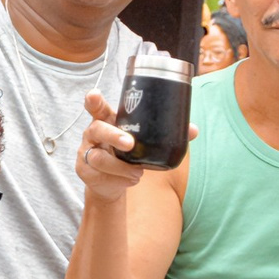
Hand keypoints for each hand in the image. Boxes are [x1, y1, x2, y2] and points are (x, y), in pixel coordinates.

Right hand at [75, 89, 184, 206]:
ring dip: (121, 167)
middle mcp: (92, 133)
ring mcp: (86, 152)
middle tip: (130, 144)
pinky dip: (119, 180)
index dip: (93, 100)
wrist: (110, 183)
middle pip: (97, 129)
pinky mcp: (84, 171)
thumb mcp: (143, 142)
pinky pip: (101, 175)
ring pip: (99, 158)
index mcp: (106, 120)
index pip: (95, 107)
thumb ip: (165, 134)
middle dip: (113, 136)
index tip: (94, 95)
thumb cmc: (128, 154)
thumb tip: (193, 130)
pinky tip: (130, 181)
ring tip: (138, 173)